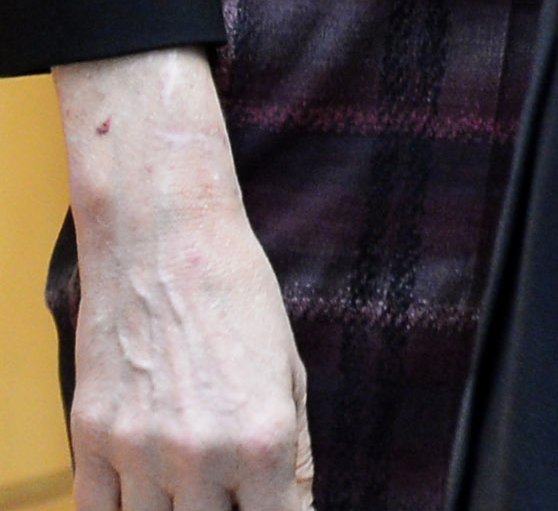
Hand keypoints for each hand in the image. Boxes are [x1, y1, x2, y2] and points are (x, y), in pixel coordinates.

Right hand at [52, 47, 310, 510]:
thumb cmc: (240, 302)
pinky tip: (146, 496)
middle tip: (230, 495)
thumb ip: (292, 454)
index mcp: (264, 438)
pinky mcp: (89, 440)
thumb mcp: (290, 375)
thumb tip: (296, 509)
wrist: (164, 244)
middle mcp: (201, 455)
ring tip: (191, 487)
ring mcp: (138, 452)